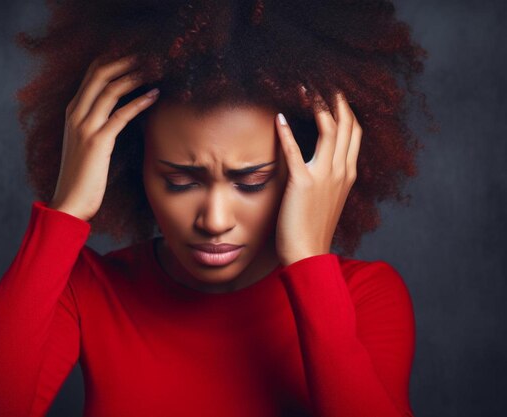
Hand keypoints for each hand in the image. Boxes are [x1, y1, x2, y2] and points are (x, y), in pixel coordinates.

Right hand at [47, 54, 159, 221]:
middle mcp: (75, 114)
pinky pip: (120, 115)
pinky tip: (154, 95)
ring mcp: (84, 127)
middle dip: (125, 60)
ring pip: (110, 89)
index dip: (113, 60)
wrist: (69, 202)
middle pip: (99, 74)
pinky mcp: (97, 142)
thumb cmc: (81, 176)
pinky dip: (139, 102)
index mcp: (72, 112)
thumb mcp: (84, 143)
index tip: (135, 54)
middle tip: (148, 55)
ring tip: (154, 69)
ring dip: (134, 76)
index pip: (91, 74)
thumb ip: (95, 124)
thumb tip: (117, 112)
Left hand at [275, 91, 361, 265]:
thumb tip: (318, 160)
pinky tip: (278, 117)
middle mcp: (342, 170)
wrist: (309, 254)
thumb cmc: (314, 227)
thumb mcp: (329, 198)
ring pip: (329, 128)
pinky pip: (295, 151)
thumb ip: (328, 176)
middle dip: (334, 97)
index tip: (333, 91)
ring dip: (317, 104)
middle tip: (320, 78)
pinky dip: (287, 132)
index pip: (354, 130)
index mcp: (348, 172)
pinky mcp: (303, 183)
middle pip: (345, 122)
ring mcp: (325, 176)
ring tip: (304, 87)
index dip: (345, 108)